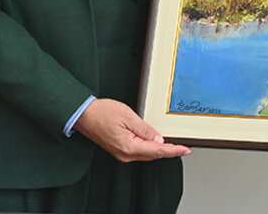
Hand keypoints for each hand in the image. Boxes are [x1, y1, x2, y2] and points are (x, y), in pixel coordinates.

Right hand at [73, 98, 190, 161]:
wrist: (83, 115)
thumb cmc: (101, 113)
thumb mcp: (128, 116)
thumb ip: (145, 129)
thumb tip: (158, 139)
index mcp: (128, 146)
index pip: (157, 150)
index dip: (174, 150)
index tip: (185, 149)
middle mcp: (125, 154)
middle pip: (153, 155)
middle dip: (169, 151)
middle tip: (183, 147)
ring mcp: (122, 153)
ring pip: (147, 154)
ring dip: (160, 150)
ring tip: (174, 145)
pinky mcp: (120, 150)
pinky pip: (139, 151)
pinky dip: (150, 148)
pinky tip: (156, 143)